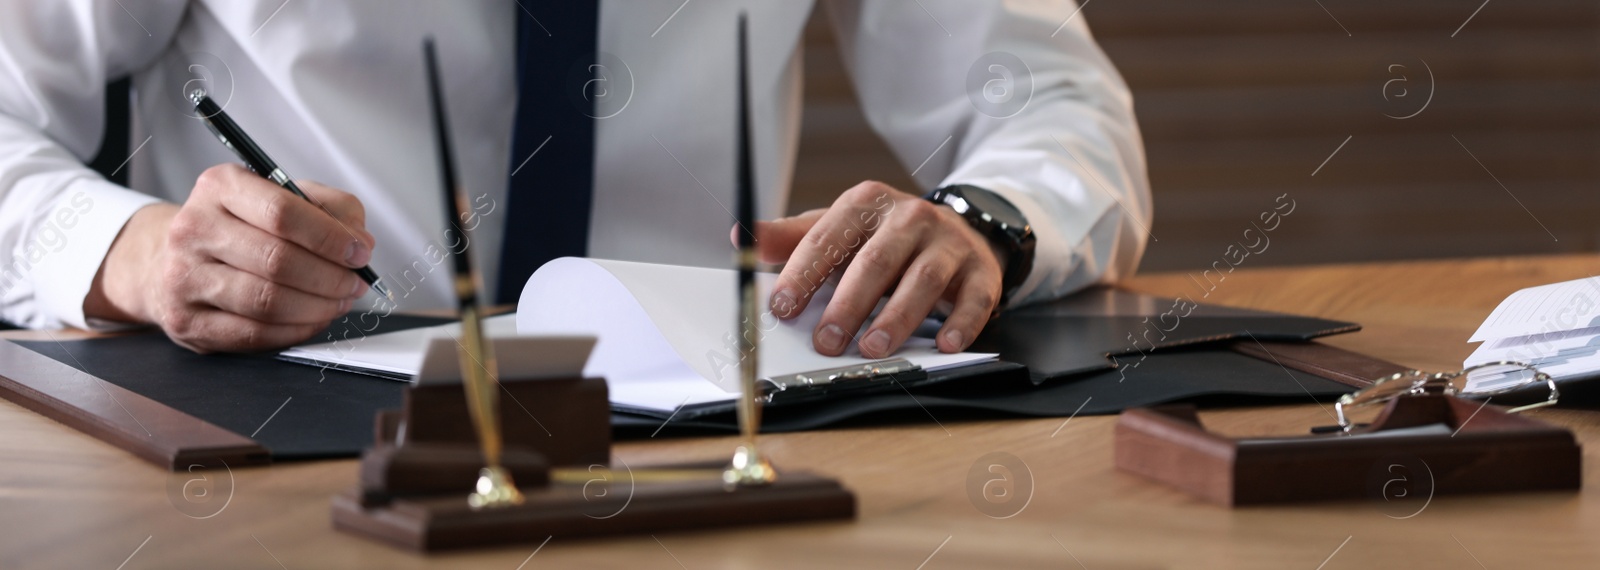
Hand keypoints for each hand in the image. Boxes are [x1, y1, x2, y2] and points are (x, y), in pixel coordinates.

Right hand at [87, 164, 374, 352]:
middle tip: (356, 283)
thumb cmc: (241, 226)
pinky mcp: (186, 321)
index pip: (282, 212)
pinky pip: (254, 334)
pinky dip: (296, 330)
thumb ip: (330, 209)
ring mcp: (183, 277)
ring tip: (340, 301)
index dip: (331, 237)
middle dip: (331, 277)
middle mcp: (194, 229)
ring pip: (268, 301)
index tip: (360, 251)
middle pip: (278, 261)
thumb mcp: (283, 196)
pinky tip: (313, 318)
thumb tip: (360, 243)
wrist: (170, 260)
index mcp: (220, 187)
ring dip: (319, 307)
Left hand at [734, 181, 1003, 356]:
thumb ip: (792, 237)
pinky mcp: (981, 270)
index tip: (781, 308)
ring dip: (898, 317)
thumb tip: (740, 235)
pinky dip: (961, 322)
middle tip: (825, 341)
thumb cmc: (884, 238)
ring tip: (873, 348)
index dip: (802, 274)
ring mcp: (949, 242)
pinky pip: (974, 298)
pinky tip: (945, 345)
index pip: (828, 237)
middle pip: (876, 261)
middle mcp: (910, 217)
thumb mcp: (839, 228)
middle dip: (848, 304)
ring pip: (923, 279)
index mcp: (867, 203)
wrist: (958, 230)